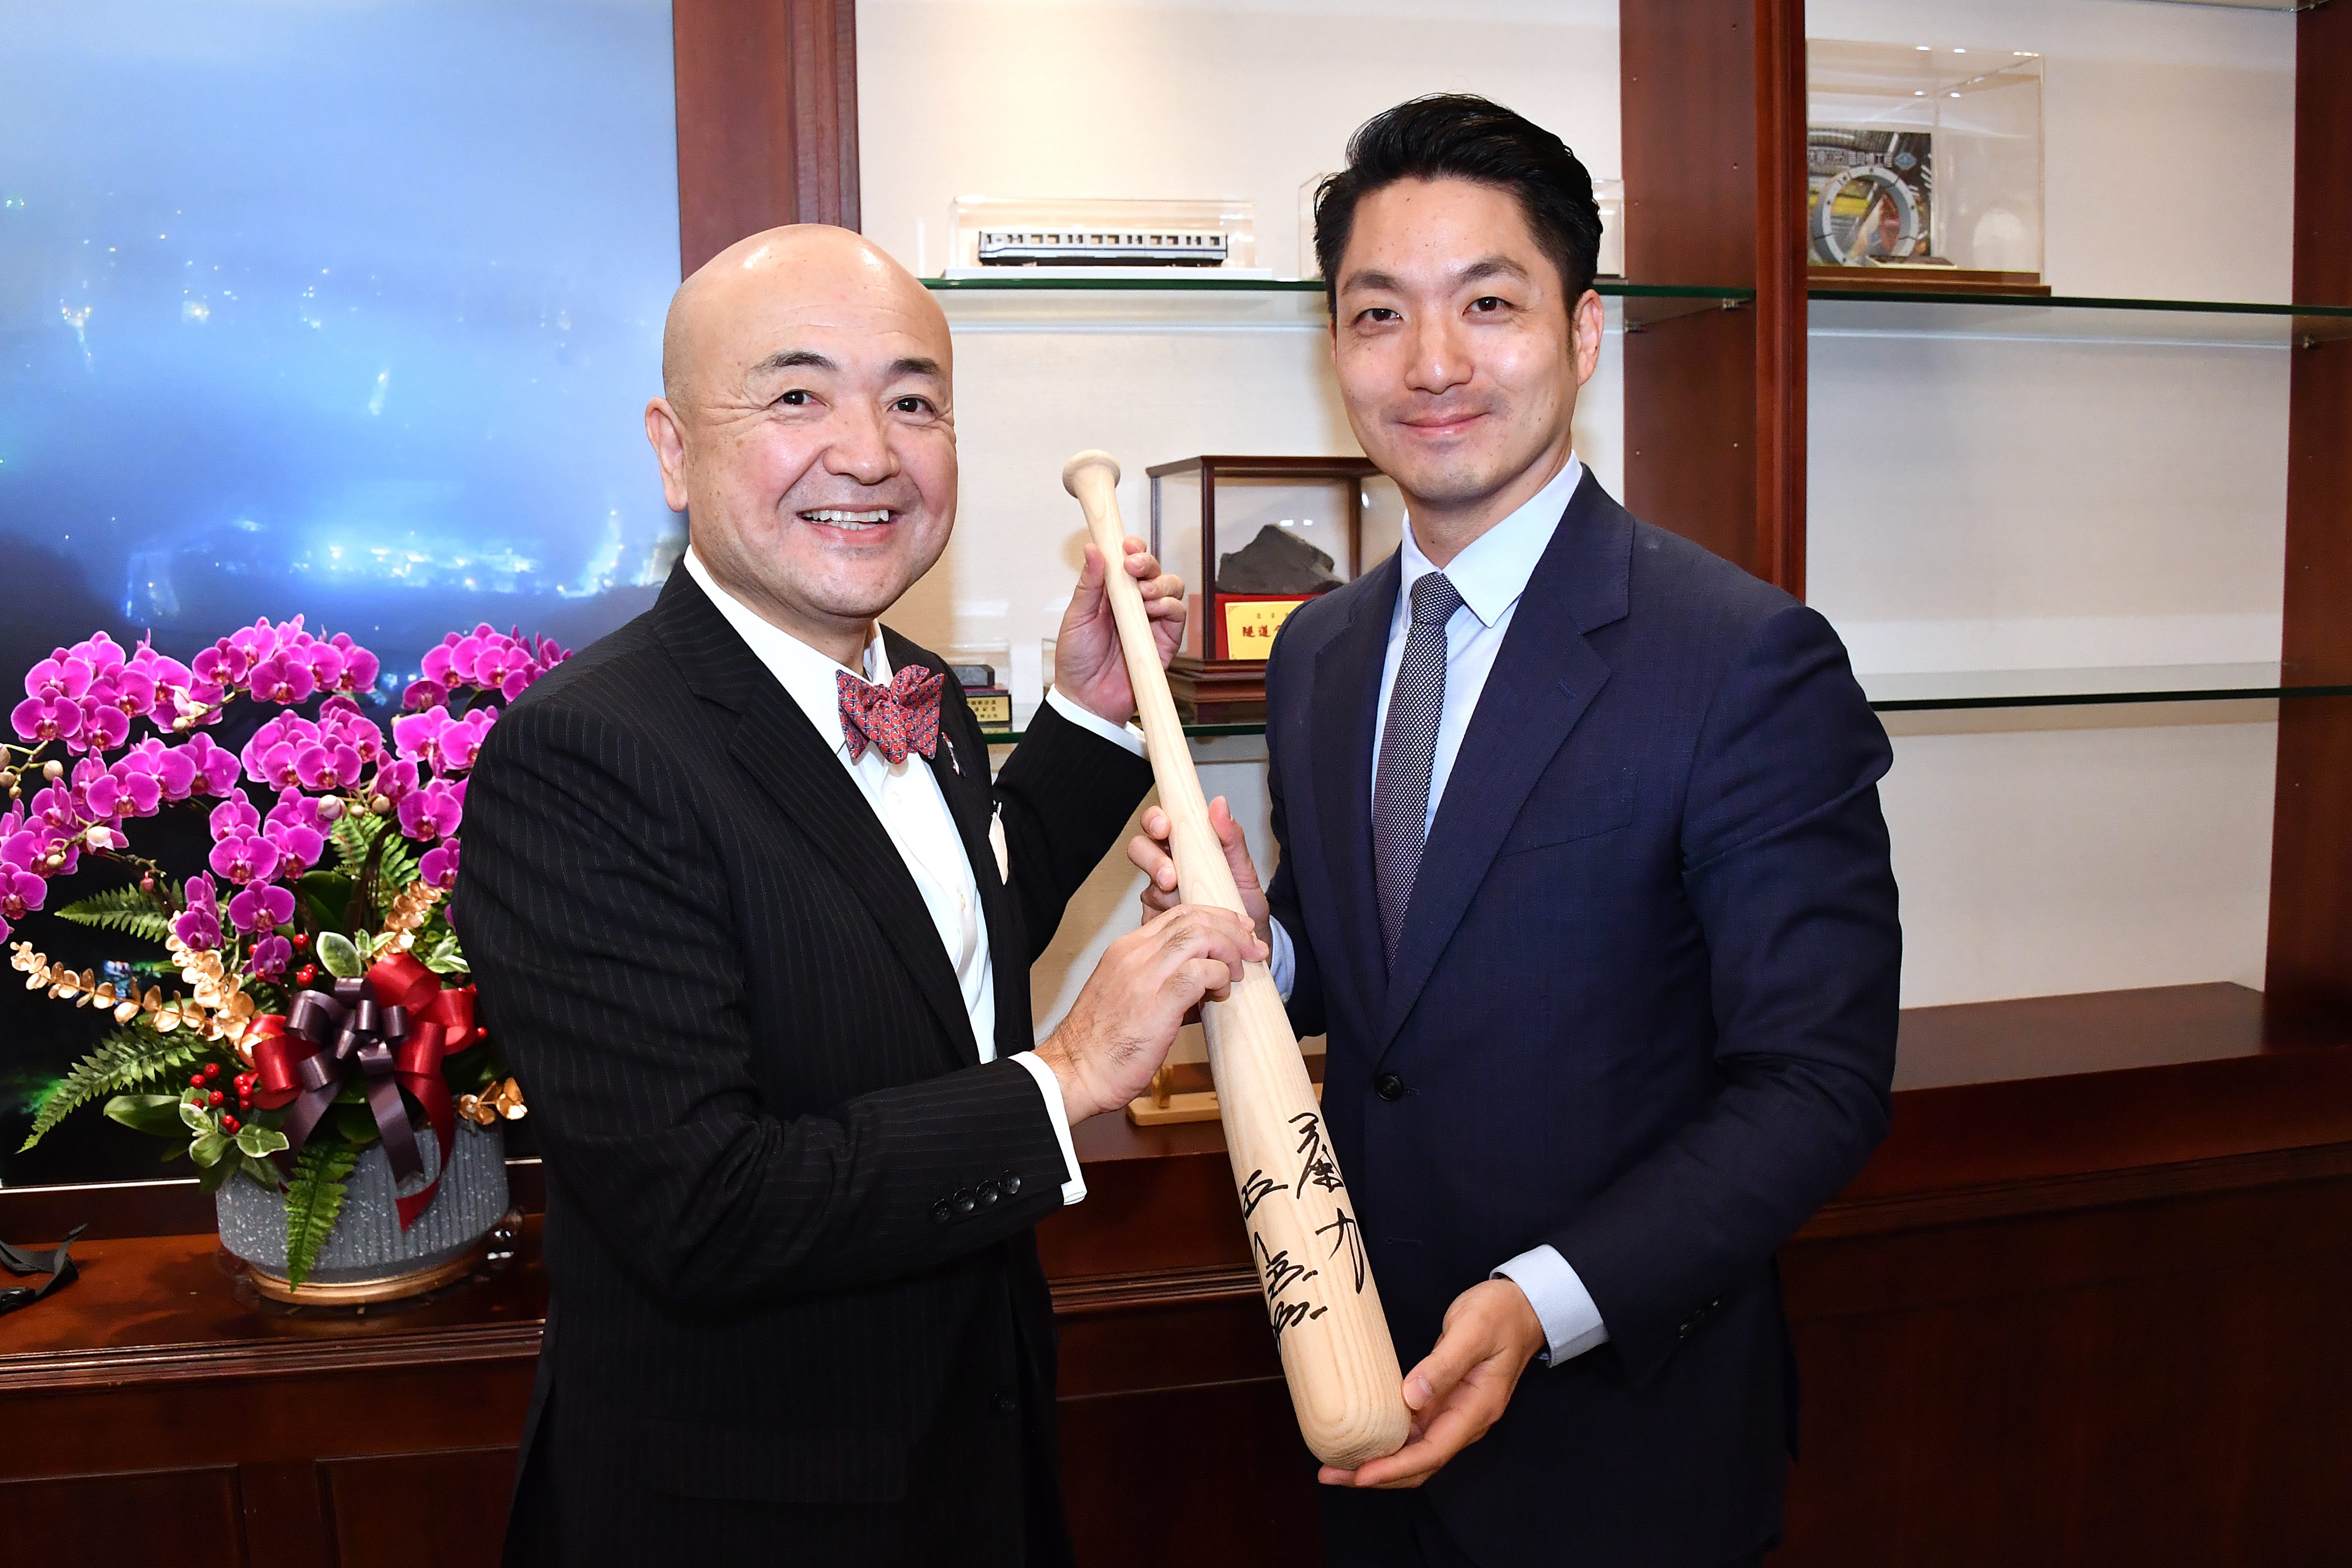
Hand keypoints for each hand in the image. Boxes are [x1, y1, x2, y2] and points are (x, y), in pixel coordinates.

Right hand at [1034, 904, 1265, 1124]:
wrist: (1074, 1073)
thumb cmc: (1102, 1046)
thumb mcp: (1129, 999)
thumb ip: (1163, 984)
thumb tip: (1203, 986)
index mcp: (1126, 950)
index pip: (1178, 915)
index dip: (1215, 918)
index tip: (1238, 931)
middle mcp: (1133, 954)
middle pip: (1193, 918)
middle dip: (1231, 928)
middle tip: (1254, 947)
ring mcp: (1143, 975)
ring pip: (1199, 937)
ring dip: (1228, 951)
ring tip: (1237, 973)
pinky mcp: (1155, 1002)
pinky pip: (1198, 972)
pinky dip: (1218, 976)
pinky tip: (1220, 992)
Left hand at [1052, 536, 1184, 725]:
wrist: (1086, 698)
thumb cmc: (1077, 660)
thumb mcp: (1076, 617)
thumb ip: (1088, 584)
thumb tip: (1093, 549)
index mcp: (1112, 593)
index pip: (1129, 561)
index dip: (1132, 548)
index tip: (1125, 546)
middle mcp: (1135, 603)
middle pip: (1154, 570)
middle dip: (1147, 562)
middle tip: (1133, 567)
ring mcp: (1152, 620)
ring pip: (1171, 587)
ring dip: (1159, 584)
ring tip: (1143, 594)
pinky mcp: (1165, 640)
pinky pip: (1178, 614)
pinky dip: (1169, 606)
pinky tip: (1153, 609)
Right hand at [1128, 797, 1270, 949]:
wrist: (1247, 946)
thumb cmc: (1244, 904)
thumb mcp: (1243, 871)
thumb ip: (1231, 838)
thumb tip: (1220, 804)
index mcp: (1186, 847)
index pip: (1159, 823)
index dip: (1154, 820)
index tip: (1164, 827)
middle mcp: (1167, 867)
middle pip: (1140, 850)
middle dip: (1150, 858)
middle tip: (1169, 875)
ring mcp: (1160, 895)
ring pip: (1145, 885)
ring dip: (1160, 892)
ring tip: (1179, 900)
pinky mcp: (1157, 921)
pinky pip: (1151, 917)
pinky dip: (1164, 918)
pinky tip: (1179, 923)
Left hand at [1318, 1278, 1546, 1489]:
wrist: (1520, 1307)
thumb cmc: (1499, 1315)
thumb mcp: (1472, 1331)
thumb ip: (1444, 1365)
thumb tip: (1411, 1397)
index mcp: (1477, 1409)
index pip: (1433, 1452)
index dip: (1396, 1468)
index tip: (1362, 1476)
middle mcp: (1465, 1420)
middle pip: (1420, 1463)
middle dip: (1377, 1476)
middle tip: (1333, 1474)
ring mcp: (1453, 1413)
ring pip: (1413, 1452)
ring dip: (1377, 1462)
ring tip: (1337, 1464)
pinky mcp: (1441, 1402)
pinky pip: (1412, 1432)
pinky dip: (1386, 1441)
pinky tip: (1361, 1437)